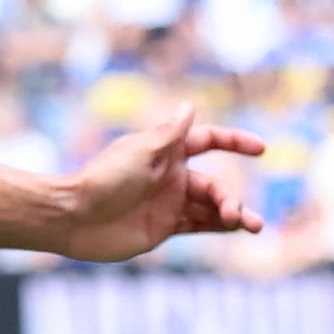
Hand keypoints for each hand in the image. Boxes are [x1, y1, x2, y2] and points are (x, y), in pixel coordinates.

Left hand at [54, 107, 267, 261]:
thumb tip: (189, 106)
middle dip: (228, 197)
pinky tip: (237, 228)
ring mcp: (167, 203)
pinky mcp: (163, 227)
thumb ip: (169, 133)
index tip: (260, 148)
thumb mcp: (141, 152)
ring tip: (253, 225)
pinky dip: (220, 226)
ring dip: (233, 213)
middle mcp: (170, 177)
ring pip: (211, 207)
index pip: (207, 141)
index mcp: (165, 153)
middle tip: (234, 212)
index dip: (233, 142)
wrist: (73, 218)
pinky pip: (199, 225)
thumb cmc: (104, 180)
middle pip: (213, 184)